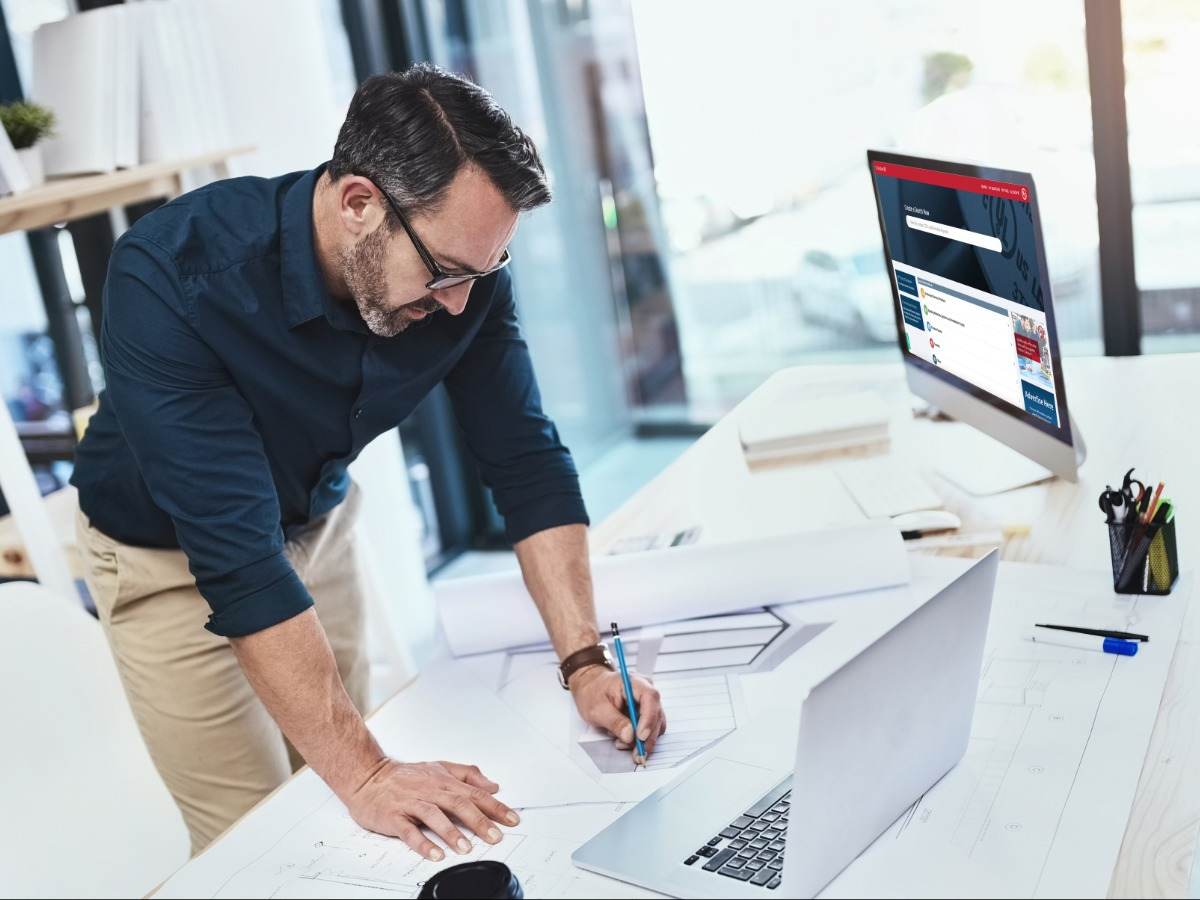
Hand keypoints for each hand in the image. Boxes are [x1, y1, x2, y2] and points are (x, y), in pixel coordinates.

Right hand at [346, 758, 519, 859]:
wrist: (367, 776)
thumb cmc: (405, 776)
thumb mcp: (439, 768)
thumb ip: (467, 775)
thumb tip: (492, 786)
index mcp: (443, 781)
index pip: (474, 793)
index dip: (495, 807)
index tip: (513, 820)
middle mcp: (430, 790)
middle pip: (458, 803)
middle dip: (479, 821)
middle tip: (495, 837)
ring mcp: (411, 802)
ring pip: (434, 815)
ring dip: (451, 832)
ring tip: (466, 848)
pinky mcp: (394, 815)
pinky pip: (408, 830)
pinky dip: (422, 842)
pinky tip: (434, 854)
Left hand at [570, 666, 666, 763]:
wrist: (590, 689)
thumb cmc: (592, 693)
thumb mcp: (597, 709)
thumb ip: (614, 721)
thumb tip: (630, 736)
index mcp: (634, 683)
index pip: (650, 697)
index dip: (649, 718)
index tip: (641, 737)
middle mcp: (645, 691)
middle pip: (656, 714)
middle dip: (647, 737)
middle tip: (637, 754)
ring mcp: (647, 703)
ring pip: (655, 725)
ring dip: (643, 740)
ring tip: (621, 744)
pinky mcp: (645, 715)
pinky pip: (649, 730)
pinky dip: (639, 740)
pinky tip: (624, 741)